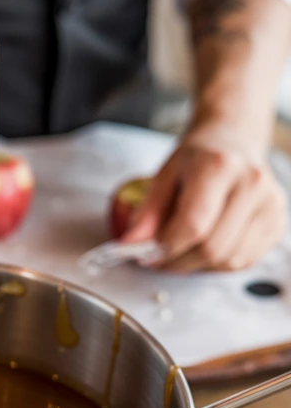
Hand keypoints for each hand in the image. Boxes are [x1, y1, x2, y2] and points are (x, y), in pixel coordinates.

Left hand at [121, 137, 287, 272]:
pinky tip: (205, 248)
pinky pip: (244, 262)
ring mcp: (270, 205)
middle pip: (212, 248)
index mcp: (219, 166)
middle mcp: (251, 184)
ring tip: (182, 251)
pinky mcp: (276, 223)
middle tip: (159, 259)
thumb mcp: (164, 176)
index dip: (166, 248)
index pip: (193, 225)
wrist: (233, 141)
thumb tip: (131, 245)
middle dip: (179, 262)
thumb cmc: (198, 159)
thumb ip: (148, 213)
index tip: (146, 255)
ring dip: (198, 266)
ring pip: (228, 261)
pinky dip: (218, 265)